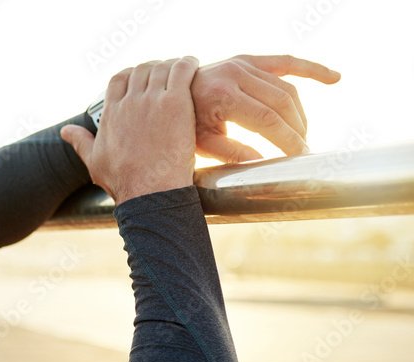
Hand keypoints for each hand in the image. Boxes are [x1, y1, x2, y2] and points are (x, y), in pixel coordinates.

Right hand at [60, 57, 197, 205]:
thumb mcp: (94, 160)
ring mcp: (152, 101)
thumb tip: (65, 131)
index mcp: (111, 113)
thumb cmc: (123, 180)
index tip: (141, 79)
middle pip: (141, 70)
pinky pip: (182, 70)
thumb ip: (80, 141)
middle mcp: (129, 102)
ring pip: (162, 67)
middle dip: (153, 68)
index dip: (131, 74)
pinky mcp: (175, 103)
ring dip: (172, 65)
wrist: (149, 191)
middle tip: (166, 74)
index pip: (119, 79)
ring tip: (182, 69)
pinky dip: (188, 63)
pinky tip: (192, 64)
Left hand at [191, 55, 340, 161]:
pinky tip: (334, 78)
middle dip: (296, 129)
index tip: (301, 156)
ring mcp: (243, 64)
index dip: (288, 139)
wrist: (168, 91)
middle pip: (281, 104)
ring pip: (286, 88)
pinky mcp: (248, 59)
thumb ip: (230, 152)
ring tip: (302, 135)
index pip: (267, 120)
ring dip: (300, 114)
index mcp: (222, 95)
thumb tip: (260, 162)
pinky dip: (311, 69)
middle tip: (302, 150)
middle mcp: (235, 74)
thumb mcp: (200, 142)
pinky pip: (286, 62)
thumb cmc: (183, 122)